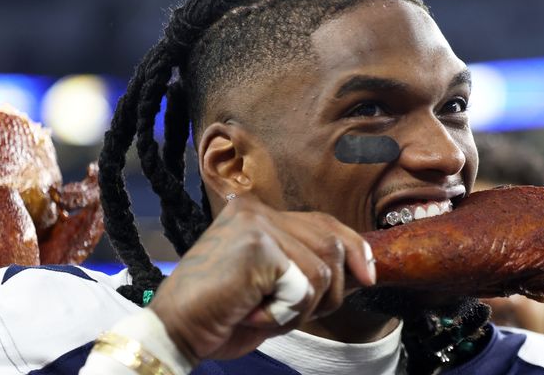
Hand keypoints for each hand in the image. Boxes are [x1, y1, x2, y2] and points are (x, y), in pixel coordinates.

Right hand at [148, 197, 375, 362]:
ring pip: (320, 272)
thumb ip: (306, 268)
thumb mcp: (273, 287)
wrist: (175, 331)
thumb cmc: (221, 315)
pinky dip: (283, 313)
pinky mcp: (257, 246)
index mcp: (259, 214)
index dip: (354, 248)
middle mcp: (258, 211)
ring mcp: (257, 225)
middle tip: (284, 312)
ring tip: (259, 310)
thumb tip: (359, 269)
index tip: (368, 275)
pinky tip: (251, 311)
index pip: (324, 222)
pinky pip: (302, 287)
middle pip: (331, 245)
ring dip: (298, 308)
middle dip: (326, 292)